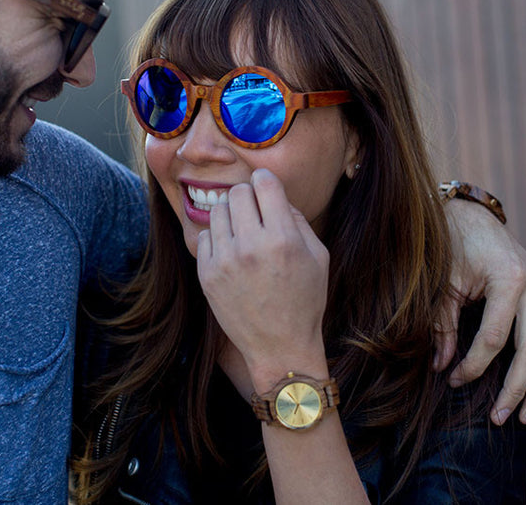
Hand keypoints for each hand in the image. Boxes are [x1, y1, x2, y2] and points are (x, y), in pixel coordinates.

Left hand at [196, 169, 329, 382]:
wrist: (279, 345)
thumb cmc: (304, 300)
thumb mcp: (319, 256)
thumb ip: (298, 219)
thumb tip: (275, 195)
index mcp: (283, 239)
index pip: (265, 183)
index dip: (266, 180)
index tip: (266, 186)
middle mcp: (251, 246)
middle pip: (238, 192)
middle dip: (249, 196)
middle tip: (256, 212)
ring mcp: (226, 261)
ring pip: (218, 210)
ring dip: (232, 215)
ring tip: (244, 232)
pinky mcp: (208, 275)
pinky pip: (206, 235)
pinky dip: (219, 238)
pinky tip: (232, 252)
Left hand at [437, 199, 525, 424]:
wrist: (474, 219)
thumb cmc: (455, 249)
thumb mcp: (444, 284)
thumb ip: (443, 326)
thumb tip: (442, 367)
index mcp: (510, 279)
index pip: (495, 338)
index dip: (474, 366)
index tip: (453, 381)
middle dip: (516, 388)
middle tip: (499, 418)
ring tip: (524, 416)